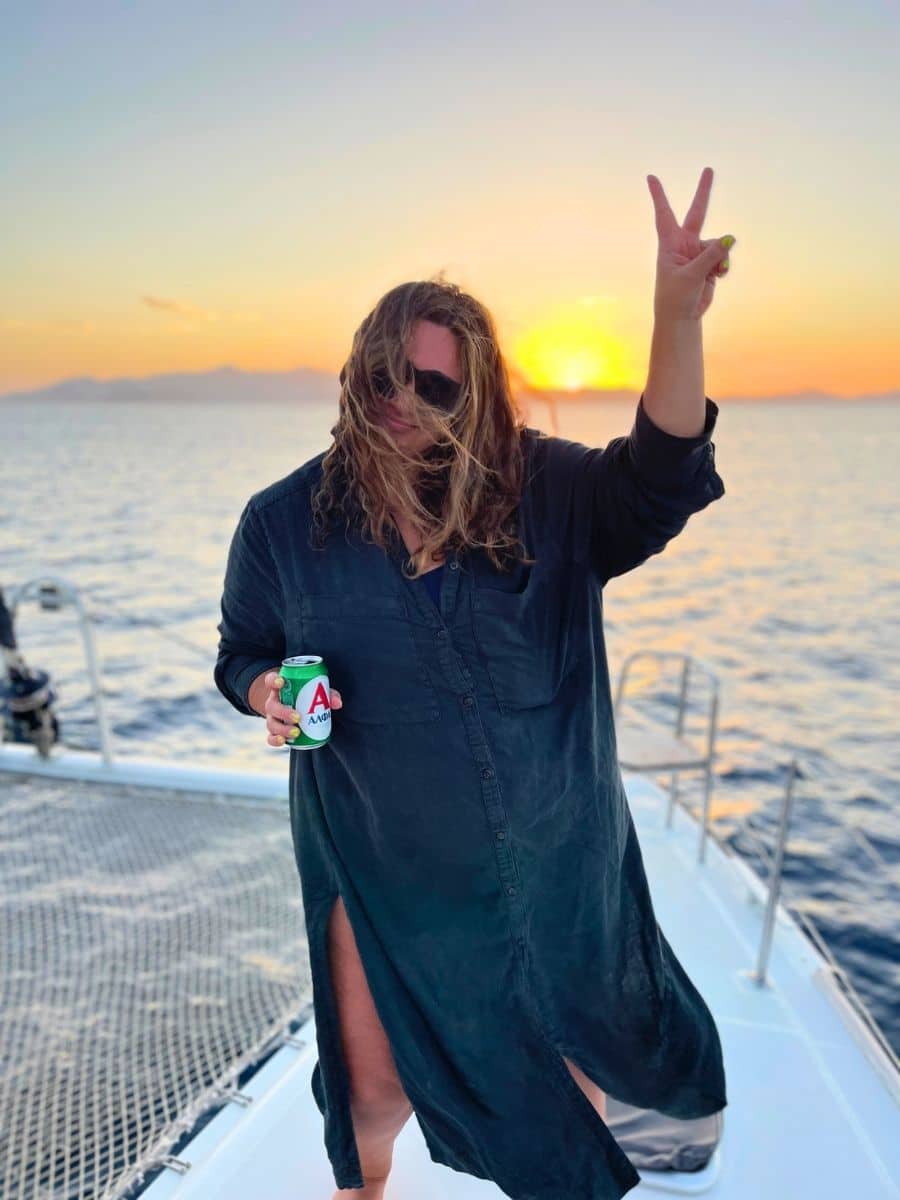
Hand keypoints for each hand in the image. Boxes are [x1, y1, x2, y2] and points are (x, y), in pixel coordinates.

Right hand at [262, 669, 342, 747]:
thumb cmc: (306, 697)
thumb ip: (327, 694)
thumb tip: (337, 703)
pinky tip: (283, 741)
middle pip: (271, 706)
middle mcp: (273, 702)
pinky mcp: (274, 731)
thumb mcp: (315, 691)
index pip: (271, 680)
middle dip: (283, 712)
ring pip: (271, 723)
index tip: (281, 682)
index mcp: (280, 689)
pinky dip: (275, 740)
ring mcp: (272, 718)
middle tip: (298, 717)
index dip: (273, 680)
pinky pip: (270, 737)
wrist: (293, 708)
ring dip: (282, 729)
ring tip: (296, 732)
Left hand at [647, 166, 735, 322]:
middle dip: (703, 192)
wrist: (682, 317)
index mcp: (670, 244)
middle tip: (709, 169)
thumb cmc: (675, 297)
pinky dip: (723, 265)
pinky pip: (723, 256)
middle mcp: (684, 244)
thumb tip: (730, 238)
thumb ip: (710, 256)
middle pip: (697, 212)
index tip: (650, 177)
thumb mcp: (691, 276)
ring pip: (717, 243)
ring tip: (714, 272)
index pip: (664, 214)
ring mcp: (697, 252)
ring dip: (719, 257)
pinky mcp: (709, 263)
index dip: (658, 195)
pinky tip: (718, 276)